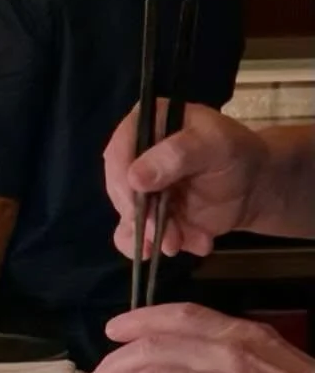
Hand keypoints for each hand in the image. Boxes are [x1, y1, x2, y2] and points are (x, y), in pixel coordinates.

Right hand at [103, 103, 267, 258]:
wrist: (253, 185)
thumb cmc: (236, 154)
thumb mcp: (216, 145)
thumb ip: (177, 155)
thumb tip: (134, 177)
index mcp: (146, 125)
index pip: (118, 153)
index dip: (121, 181)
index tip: (137, 205)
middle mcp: (135, 156)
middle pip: (119, 190)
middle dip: (142, 218)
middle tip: (168, 234)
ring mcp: (138, 189)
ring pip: (127, 218)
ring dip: (152, 237)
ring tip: (180, 243)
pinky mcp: (145, 215)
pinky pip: (135, 237)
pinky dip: (158, 246)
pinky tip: (188, 243)